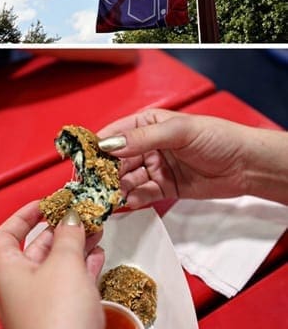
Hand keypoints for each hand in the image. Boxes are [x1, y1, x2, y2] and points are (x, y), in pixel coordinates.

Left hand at [0, 200, 106, 328]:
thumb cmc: (55, 324)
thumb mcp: (64, 265)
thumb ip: (69, 236)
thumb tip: (70, 218)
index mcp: (6, 269)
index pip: (6, 233)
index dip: (23, 215)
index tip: (43, 203)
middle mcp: (16, 287)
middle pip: (34, 249)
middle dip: (58, 230)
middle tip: (77, 215)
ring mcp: (37, 307)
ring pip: (54, 267)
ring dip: (74, 248)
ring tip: (94, 232)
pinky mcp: (57, 322)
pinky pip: (67, 287)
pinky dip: (82, 270)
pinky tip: (97, 258)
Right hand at [98, 108, 256, 206]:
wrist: (247, 165)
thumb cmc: (217, 138)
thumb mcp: (178, 132)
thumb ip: (142, 138)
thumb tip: (109, 145)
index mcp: (147, 124)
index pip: (114, 134)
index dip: (96, 146)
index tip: (81, 158)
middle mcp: (146, 146)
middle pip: (116, 160)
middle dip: (104, 171)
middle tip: (91, 184)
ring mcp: (154, 167)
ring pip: (126, 179)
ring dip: (116, 187)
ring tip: (107, 196)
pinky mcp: (163, 188)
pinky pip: (141, 194)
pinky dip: (131, 199)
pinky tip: (124, 203)